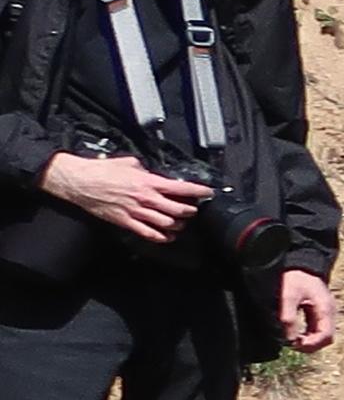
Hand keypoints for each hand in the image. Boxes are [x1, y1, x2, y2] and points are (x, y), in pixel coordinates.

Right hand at [42, 155, 205, 240]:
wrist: (79, 182)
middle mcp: (145, 199)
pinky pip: (147, 233)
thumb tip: (152, 172)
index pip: (181, 188)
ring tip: (182, 222)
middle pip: (178, 209)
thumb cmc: (101, 171)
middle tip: (194, 209)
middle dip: (190, 210)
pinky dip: (161, 237)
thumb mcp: (129, 163)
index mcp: (148, 182)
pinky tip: (167, 236)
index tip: (208, 192)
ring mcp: (135, 212)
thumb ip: (145, 169)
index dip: (198, 191)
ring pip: (166, 223)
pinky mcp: (125, 222)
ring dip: (178, 224)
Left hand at [276, 272, 337, 349]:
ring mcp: (325, 314)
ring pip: (322, 336)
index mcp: (325, 309)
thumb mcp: (289, 296)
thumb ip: (289, 317)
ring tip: (291, 340)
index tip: (294, 344)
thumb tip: (289, 340)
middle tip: (291, 344)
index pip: (326, 336)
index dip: (311, 344)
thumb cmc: (295, 278)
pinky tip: (295, 334)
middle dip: (310, 345)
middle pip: (326, 339)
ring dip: (308, 342)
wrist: (301, 264)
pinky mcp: (319, 313)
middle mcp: (329, 314)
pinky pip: (317, 330)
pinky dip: (307, 336)